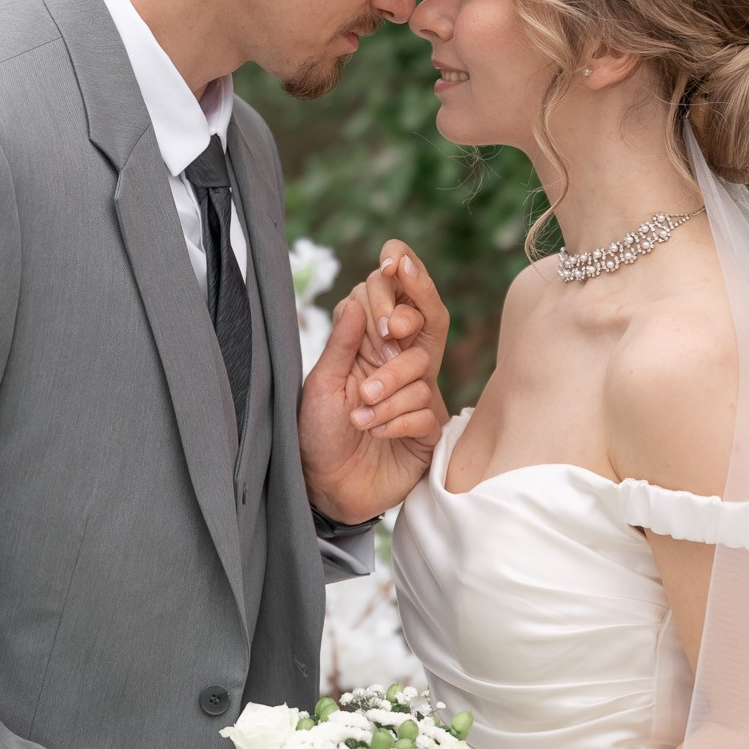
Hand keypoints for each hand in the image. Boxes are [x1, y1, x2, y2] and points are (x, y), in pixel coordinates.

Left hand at [298, 241, 450, 523]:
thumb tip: (358, 300)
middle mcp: (402, 365)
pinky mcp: (428, 432)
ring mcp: (419, 397)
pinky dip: (394, 420)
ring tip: (358, 411)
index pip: (399, 299)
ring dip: (387, 389)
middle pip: (430, 321)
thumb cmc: (317, 432)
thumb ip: (342, 342)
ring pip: (422, 370)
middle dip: (411, 316)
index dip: (401, 277)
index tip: (391, 260)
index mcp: (374, 347)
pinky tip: (373, 430)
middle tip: (388, 332)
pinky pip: (425, 412)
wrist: (324, 487)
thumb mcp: (321, 382)